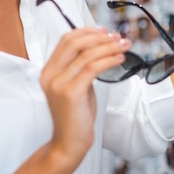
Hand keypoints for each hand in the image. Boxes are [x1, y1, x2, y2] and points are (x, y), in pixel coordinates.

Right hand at [40, 27, 130, 163]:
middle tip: (118, 37)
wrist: (69, 142)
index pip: (66, 41)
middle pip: (74, 42)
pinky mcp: (71, 92)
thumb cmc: (76, 117)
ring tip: (124, 46)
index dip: (87, 31)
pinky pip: (92, 68)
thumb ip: (82, 70)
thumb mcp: (77, 87)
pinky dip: (108, 60)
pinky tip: (120, 59)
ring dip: (109, 47)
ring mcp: (58, 84)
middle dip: (100, 36)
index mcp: (48, 72)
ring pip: (86, 54)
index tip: (105, 30)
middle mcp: (50, 75)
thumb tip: (101, 51)